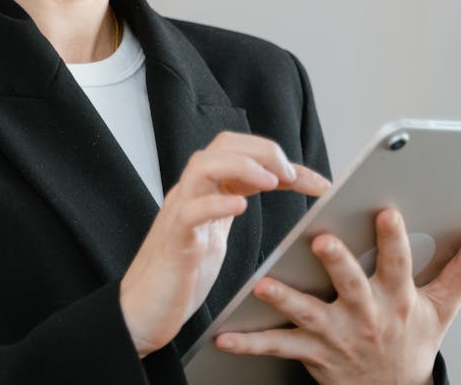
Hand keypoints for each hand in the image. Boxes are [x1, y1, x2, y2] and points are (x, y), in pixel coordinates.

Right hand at [119, 131, 330, 356]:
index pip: (240, 154)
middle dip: (262, 151)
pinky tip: (239, 207)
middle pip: (221, 147)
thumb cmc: (180, 276)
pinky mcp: (174, 243)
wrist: (143, 314)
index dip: (280, 161)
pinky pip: (190, 212)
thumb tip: (269, 191)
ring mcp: (179, 215)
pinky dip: (215, 204)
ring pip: (202, 166)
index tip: (317, 182)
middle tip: (292, 174)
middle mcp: (190, 195)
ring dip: (241, 167)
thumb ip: (231, 208)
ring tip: (270, 181)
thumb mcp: (215, 235)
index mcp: (204, 192)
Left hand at [215, 209, 460, 384]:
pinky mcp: (314, 354)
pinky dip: (250, 344)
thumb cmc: (412, 343)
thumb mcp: (443, 308)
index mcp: (397, 299)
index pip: (398, 264)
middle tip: (321, 239)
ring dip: (286, 299)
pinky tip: (225, 337)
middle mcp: (367, 316)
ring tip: (264, 285)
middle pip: (352, 286)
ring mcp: (337, 337)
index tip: (385, 211)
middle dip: (338, 263)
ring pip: (308, 315)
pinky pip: (278, 348)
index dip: (394, 239)